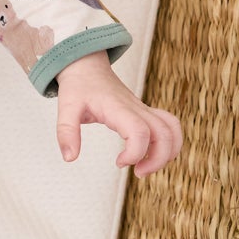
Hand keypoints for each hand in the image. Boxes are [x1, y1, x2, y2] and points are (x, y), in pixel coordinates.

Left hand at [54, 51, 181, 176]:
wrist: (87, 66)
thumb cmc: (79, 86)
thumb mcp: (65, 108)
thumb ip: (66, 132)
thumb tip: (69, 158)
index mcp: (118, 108)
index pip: (140, 131)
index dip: (135, 153)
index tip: (118, 163)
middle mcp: (136, 108)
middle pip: (165, 134)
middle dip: (158, 160)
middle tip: (138, 173)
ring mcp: (143, 110)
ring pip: (172, 130)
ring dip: (167, 153)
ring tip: (146, 167)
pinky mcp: (145, 113)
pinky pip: (168, 126)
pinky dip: (168, 143)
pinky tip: (150, 155)